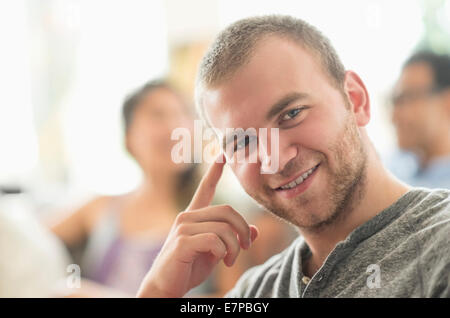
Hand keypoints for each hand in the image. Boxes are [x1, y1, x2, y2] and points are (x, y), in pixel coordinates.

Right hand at [137, 154, 257, 297]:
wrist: (166, 287)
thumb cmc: (189, 268)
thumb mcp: (216, 252)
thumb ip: (232, 239)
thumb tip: (255, 231)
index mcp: (193, 216)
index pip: (205, 189)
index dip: (215, 172)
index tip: (223, 154)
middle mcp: (187, 217)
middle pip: (227, 211)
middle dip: (243, 229)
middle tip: (246, 246)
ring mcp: (183, 227)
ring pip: (224, 228)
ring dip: (235, 247)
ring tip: (230, 260)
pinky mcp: (182, 241)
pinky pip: (215, 240)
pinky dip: (224, 252)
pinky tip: (221, 262)